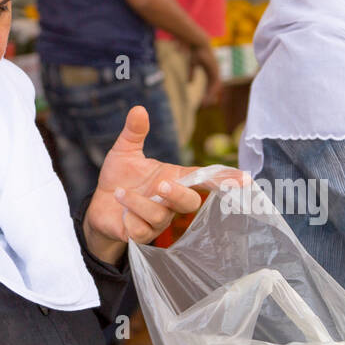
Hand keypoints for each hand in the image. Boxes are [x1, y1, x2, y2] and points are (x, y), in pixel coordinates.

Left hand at [82, 106, 243, 263]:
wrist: (99, 205)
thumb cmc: (120, 178)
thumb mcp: (125, 151)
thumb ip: (134, 132)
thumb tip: (138, 109)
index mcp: (174, 178)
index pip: (204, 178)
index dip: (225, 179)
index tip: (245, 179)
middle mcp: (171, 202)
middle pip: (190, 203)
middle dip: (178, 194)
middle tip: (161, 184)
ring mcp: (158, 220)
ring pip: (160, 216)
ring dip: (139, 203)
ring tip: (120, 192)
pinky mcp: (141, 235)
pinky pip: (141, 231)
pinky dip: (129, 219)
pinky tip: (120, 212)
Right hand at [191, 43, 222, 106]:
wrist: (196, 44)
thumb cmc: (193, 52)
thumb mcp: (191, 65)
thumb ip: (191, 74)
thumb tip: (189, 83)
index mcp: (209, 70)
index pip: (210, 84)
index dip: (207, 92)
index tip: (203, 100)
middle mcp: (214, 70)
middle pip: (214, 86)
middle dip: (210, 96)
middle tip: (205, 104)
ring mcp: (216, 69)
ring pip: (215, 86)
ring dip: (211, 94)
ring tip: (206, 102)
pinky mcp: (215, 69)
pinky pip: (215, 82)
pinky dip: (211, 89)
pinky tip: (208, 95)